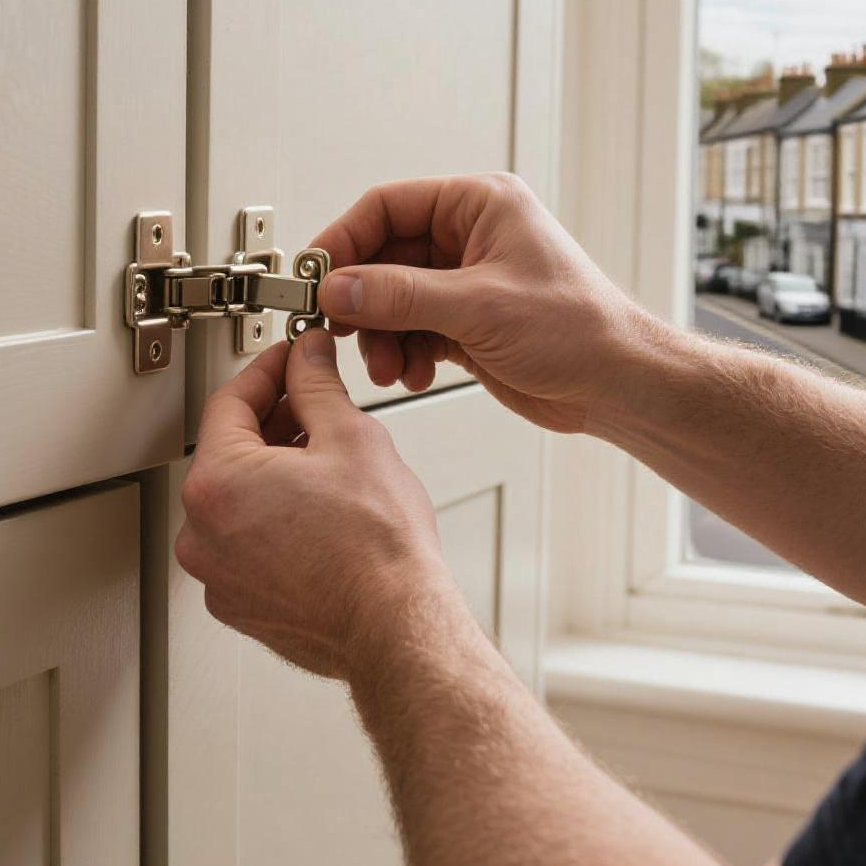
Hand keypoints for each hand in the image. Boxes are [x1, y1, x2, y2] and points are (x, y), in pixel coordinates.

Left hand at [174, 332, 456, 680]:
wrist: (396, 624)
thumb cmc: (376, 547)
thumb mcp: (350, 437)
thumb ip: (317, 384)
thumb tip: (308, 356)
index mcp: (218, 483)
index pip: (230, 402)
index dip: (268, 371)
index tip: (291, 359)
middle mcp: (202, 532)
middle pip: (231, 452)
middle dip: (274, 421)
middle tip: (316, 406)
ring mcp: (218, 574)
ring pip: (240, 500)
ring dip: (275, 472)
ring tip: (328, 463)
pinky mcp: (241, 603)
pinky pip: (248, 544)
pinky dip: (274, 520)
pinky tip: (319, 513)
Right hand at [313, 172, 641, 432]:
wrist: (614, 384)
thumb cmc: (578, 329)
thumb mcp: (479, 306)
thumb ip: (401, 296)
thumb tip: (339, 288)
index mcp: (479, 206)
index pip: (389, 208)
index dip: (345, 240)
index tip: (316, 276)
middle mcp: (469, 240)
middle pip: (385, 259)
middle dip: (364, 301)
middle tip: (340, 330)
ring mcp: (466, 284)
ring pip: (394, 301)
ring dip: (383, 337)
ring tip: (390, 367)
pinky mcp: (466, 324)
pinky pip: (414, 332)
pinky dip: (405, 354)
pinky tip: (415, 373)